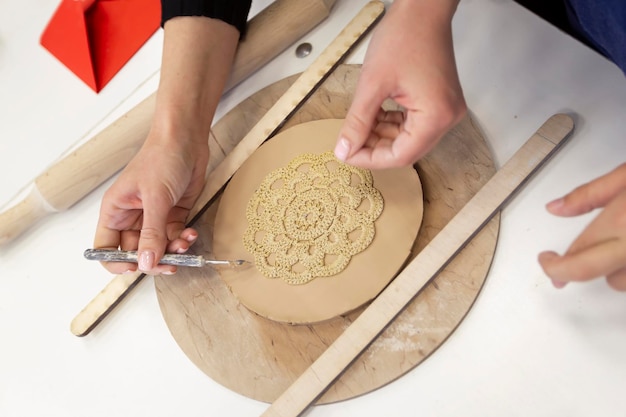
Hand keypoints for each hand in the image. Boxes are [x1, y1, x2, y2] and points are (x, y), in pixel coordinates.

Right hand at [93, 132, 207, 274]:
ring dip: (172, 251)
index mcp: (115, 211)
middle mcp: (132, 217)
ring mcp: (153, 217)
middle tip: (170, 264)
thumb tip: (145, 264)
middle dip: (153, 261)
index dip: (117, 263)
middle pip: (135, 253)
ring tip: (185, 242)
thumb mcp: (155, 198)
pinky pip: (174, 237)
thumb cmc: (162, 158)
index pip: (106, 248)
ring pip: (158, 248)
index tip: (136, 268)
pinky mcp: (173, 215)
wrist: (186, 140)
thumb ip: (152, 234)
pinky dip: (183, 240)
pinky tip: (191, 233)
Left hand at [334, 0, 465, 168]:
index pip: (401, 156)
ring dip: (381, 136)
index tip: (347, 155)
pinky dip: (392, 124)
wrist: (423, 9)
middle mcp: (447, 118)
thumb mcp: (372, 84)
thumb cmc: (404, 36)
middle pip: (406, 150)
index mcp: (436, 116)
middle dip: (375, 148)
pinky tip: (373, 116)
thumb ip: (357, 122)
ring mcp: (445, 110)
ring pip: (408, 139)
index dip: (371, 159)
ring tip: (358, 127)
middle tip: (348, 142)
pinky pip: (414, 124)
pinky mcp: (439, 102)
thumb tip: (344, 150)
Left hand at [538, 163, 625, 290]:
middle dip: (568, 272)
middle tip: (557, 270)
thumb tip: (555, 208)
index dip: (553, 264)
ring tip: (612, 246)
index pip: (575, 257)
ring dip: (610, 269)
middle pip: (590, 273)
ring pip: (620, 282)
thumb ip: (589, 194)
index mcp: (622, 222)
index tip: (546, 260)